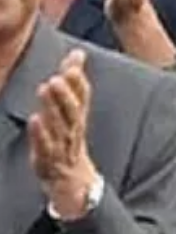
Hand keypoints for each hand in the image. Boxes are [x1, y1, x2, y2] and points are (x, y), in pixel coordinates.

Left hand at [28, 49, 98, 220]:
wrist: (73, 181)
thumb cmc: (69, 139)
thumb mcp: (73, 110)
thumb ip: (74, 80)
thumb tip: (78, 52)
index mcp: (78, 116)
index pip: (83, 96)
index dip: (78, 80)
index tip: (73, 63)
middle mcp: (73, 129)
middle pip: (72, 109)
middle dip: (66, 92)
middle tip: (57, 76)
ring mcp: (62, 145)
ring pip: (61, 124)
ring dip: (54, 106)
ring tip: (46, 87)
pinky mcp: (49, 160)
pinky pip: (46, 146)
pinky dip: (41, 134)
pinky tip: (34, 119)